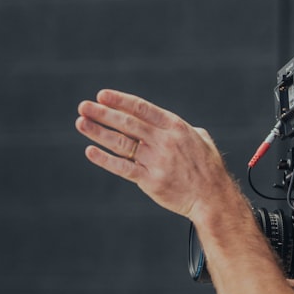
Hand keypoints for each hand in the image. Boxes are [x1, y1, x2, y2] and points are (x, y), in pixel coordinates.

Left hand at [76, 89, 235, 221]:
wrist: (212, 197)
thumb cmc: (208, 169)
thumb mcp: (202, 140)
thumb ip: (185, 130)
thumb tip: (174, 125)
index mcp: (175, 127)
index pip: (142, 108)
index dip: (120, 101)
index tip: (102, 95)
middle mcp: (163, 141)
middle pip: (126, 123)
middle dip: (103, 113)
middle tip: (83, 106)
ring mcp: (155, 160)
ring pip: (121, 143)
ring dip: (98, 132)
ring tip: (81, 123)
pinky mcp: (149, 180)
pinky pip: (123, 167)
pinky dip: (105, 160)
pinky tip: (90, 151)